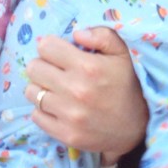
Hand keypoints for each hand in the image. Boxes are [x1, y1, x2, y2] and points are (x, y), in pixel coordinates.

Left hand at [24, 29, 146, 162]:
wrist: (136, 127)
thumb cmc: (125, 85)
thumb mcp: (121, 53)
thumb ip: (102, 35)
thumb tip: (76, 33)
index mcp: (87, 66)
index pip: (46, 47)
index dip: (51, 47)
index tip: (58, 53)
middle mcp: (75, 90)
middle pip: (34, 68)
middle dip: (43, 65)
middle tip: (54, 71)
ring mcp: (69, 114)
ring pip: (31, 92)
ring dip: (40, 88)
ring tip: (54, 89)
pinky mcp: (65, 134)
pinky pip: (36, 116)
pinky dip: (42, 110)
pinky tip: (56, 107)